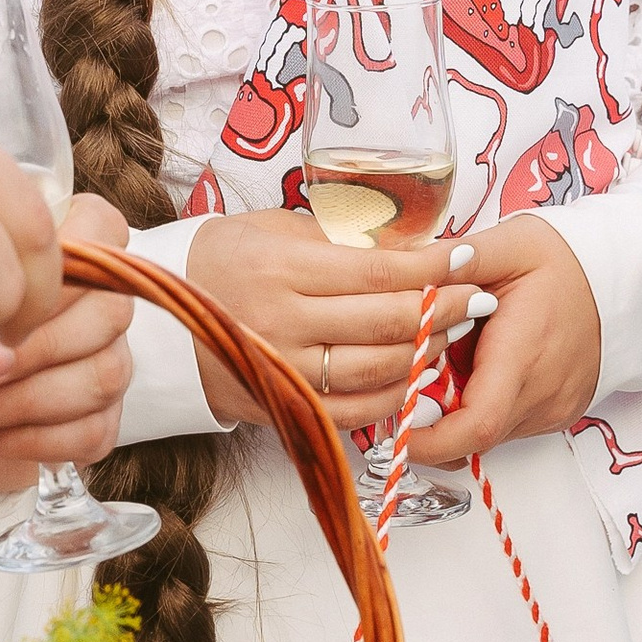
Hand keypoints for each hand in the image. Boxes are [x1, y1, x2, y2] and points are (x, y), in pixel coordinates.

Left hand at [0, 193, 135, 491]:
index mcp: (70, 247)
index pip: (103, 233)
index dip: (55, 276)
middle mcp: (100, 300)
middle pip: (111, 312)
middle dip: (35, 348)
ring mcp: (107, 361)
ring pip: (104, 376)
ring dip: (23, 400)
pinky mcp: (98, 420)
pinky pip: (92, 432)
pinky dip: (28, 439)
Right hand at [182, 213, 491, 429]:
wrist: (163, 317)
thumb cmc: (225, 260)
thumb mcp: (276, 230)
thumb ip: (340, 240)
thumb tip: (413, 251)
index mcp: (282, 267)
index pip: (377, 271)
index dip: (432, 266)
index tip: (469, 256)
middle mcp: (281, 321)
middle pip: (385, 322)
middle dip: (443, 308)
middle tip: (478, 298)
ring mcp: (280, 368)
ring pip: (375, 370)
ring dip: (425, 353)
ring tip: (452, 332)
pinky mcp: (279, 403)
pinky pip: (351, 411)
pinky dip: (391, 397)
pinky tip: (414, 376)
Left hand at [416, 212, 601, 461]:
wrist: (626, 278)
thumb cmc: (566, 259)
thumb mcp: (507, 244)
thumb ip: (451, 260)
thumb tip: (397, 270)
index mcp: (524, 354)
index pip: (476, 424)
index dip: (429, 439)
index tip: (397, 425)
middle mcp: (543, 395)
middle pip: (472, 434)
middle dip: (432, 416)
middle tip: (415, 370)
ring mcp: (553, 410)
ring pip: (487, 433)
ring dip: (457, 410)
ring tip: (455, 357)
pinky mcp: (556, 414)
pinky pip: (506, 424)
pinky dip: (481, 405)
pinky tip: (480, 365)